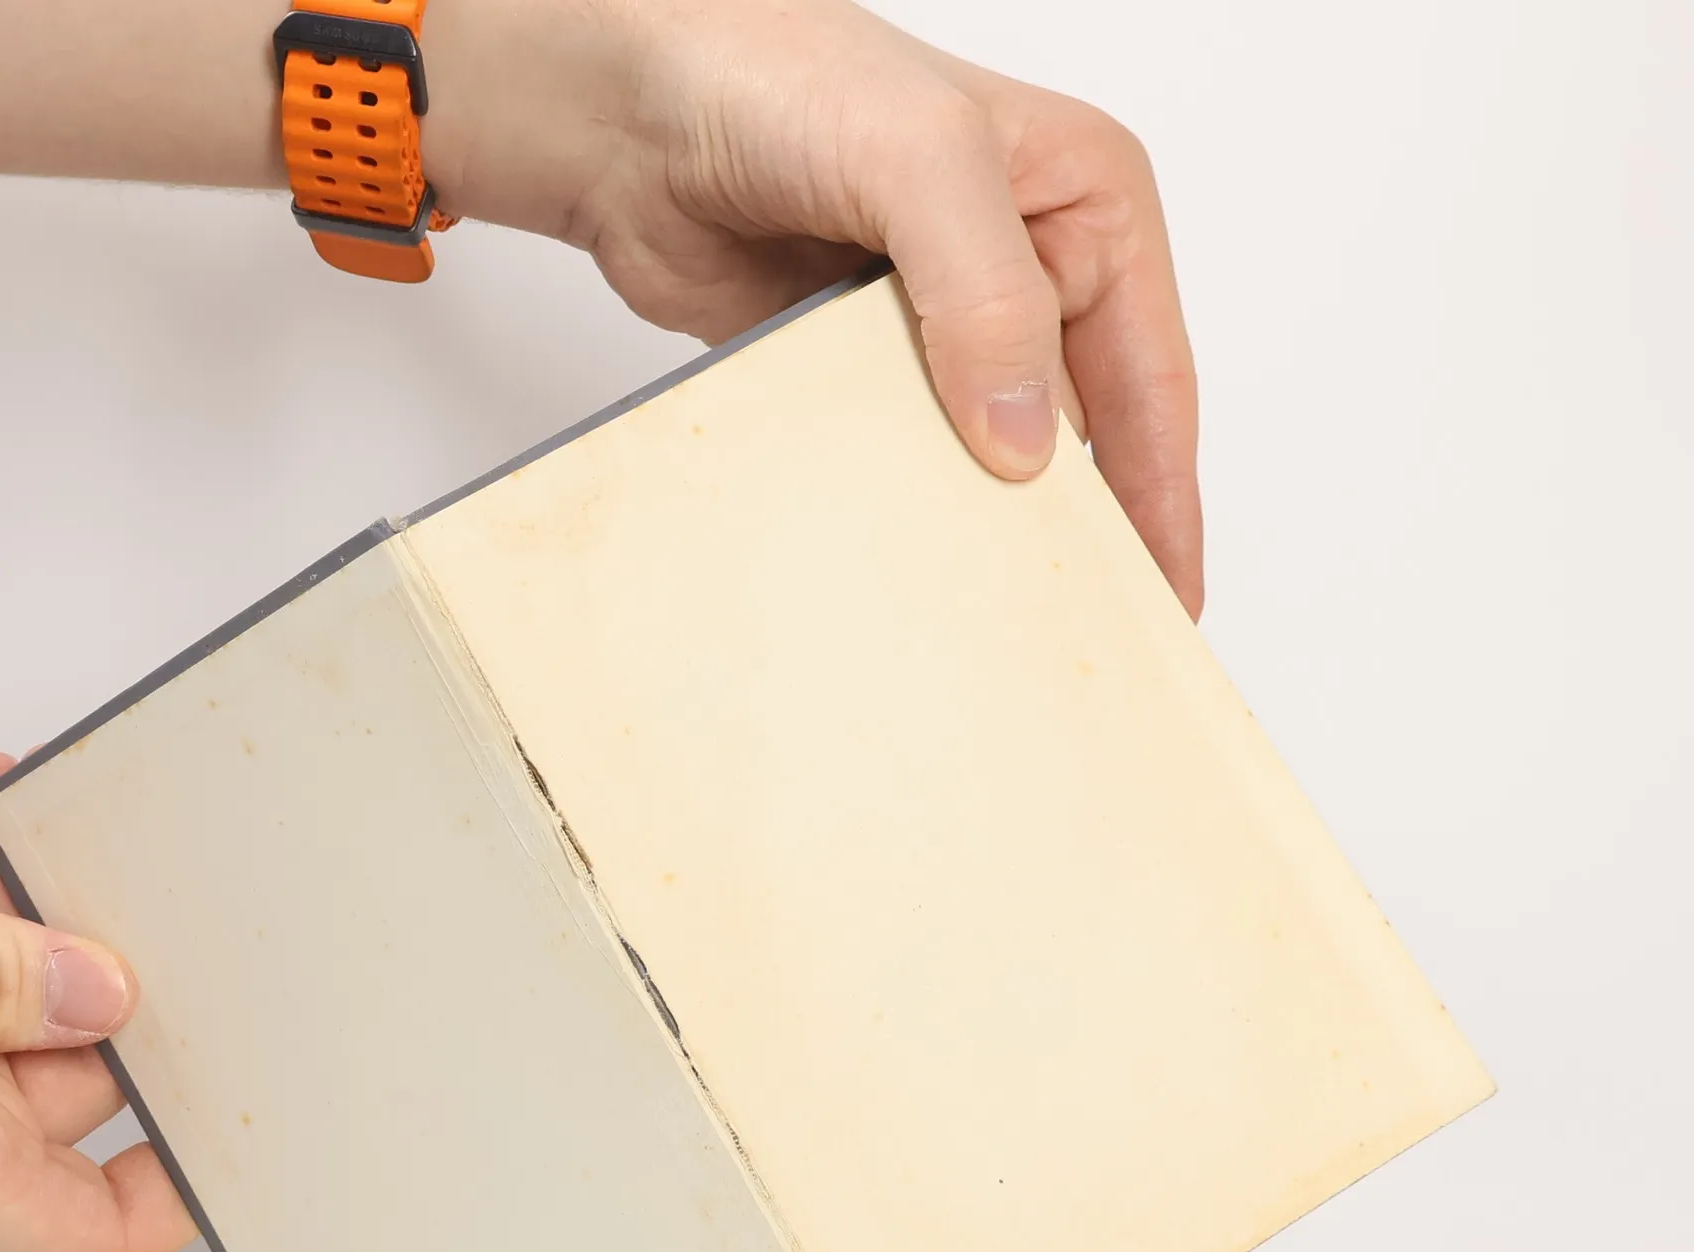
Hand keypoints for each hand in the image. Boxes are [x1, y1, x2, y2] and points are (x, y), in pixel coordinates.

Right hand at [0, 755, 194, 1251]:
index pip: (98, 1228)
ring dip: (37, 908)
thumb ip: (7, 981)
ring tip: (67, 821)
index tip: (244, 1113)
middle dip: (121, 992)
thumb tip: (104, 991)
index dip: (179, 1186)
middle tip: (169, 908)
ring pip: (8, 994)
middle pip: (74, 1083)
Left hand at [422, 0, 1202, 614]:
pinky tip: (904, 573)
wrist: (626, 108)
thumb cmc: (775, 70)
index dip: (1165, 499)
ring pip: (988, 460)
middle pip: (1082, 435)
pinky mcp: (860, 373)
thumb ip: (987, 290)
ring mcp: (939, 330)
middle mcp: (1024, 273)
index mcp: (1085, 210)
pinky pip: (900, 464)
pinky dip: (903, 514)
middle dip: (1087, 533)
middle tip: (1090, 639)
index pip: (1152, 380)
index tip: (1167, 601)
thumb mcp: (921, 156)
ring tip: (997, 627)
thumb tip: (1027, 441)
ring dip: (987, 533)